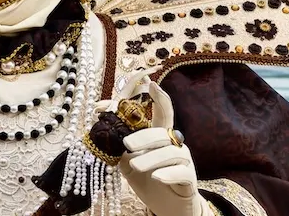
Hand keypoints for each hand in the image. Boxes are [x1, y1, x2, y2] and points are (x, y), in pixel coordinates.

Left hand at [118, 82, 210, 215]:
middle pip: (163, 131)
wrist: (167, 208)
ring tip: (135, 166)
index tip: (150, 83)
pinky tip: (157, 177)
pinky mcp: (189, 179)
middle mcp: (175, 144)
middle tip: (127, 144)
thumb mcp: (128, 162)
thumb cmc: (148, 180)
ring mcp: (184, 161)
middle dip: (144, 136)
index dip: (158, 97)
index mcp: (161, 136)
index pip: (162, 112)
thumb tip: (99, 118)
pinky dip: (168, 173)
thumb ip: (118, 144)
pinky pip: (182, 173)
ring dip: (152, 157)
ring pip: (171, 152)